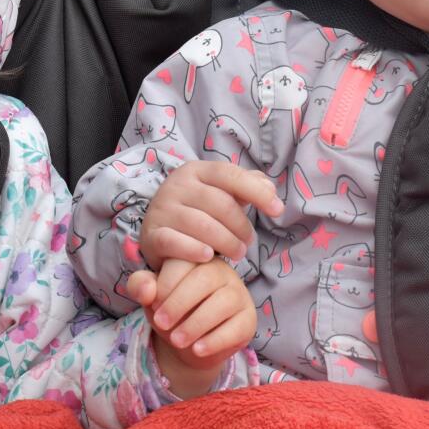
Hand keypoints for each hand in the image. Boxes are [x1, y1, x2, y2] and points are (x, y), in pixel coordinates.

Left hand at [127, 258, 255, 398]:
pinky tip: (197, 349)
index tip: (152, 305)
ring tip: (176, 341)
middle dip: (180, 302)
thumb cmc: (171, 312)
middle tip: (162, 324)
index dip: (166, 283)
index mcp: (196, 258)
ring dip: (196, 323)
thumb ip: (141, 287)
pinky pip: (237, 327)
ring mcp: (239, 294)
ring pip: (224, 302)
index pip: (185, 261)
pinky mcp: (248, 319)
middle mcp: (221, 271)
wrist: (190, 344)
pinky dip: (215, 340)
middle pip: (205, 278)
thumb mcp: (151, 298)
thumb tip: (146, 289)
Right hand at [139, 160, 282, 268]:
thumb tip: (269, 188)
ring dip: (227, 243)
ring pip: (202, 226)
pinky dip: (195, 250)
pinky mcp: (151, 235)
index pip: (230, 175)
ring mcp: (162, 210)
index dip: (257, 192)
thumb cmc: (198, 210)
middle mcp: (176, 185)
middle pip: (220, 204)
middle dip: (241, 226)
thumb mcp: (220, 192)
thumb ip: (246, 187)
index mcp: (196, 170)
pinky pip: (175, 242)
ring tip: (237, 253)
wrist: (157, 229)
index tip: (277, 210)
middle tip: (248, 243)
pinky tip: (209, 257)